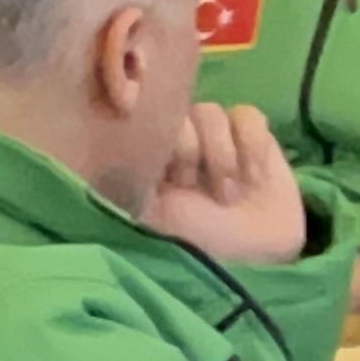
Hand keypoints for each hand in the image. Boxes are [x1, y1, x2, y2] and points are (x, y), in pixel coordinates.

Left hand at [142, 102, 307, 266]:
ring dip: (220, 153)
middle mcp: (178, 134)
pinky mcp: (249, 131)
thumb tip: (104, 159)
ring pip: (210, 112)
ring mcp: (214, 130)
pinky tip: (253, 177)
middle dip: (186, 149)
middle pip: (175, 110)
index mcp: (148, 151)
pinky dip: (252, 146)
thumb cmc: (198, 235)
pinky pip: (247, 116)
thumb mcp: (154, 213)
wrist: (255, 250)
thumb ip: (130, 183)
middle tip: (190, 184)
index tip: (161, 169)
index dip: (149, 134)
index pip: (137, 117)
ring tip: (227, 193)